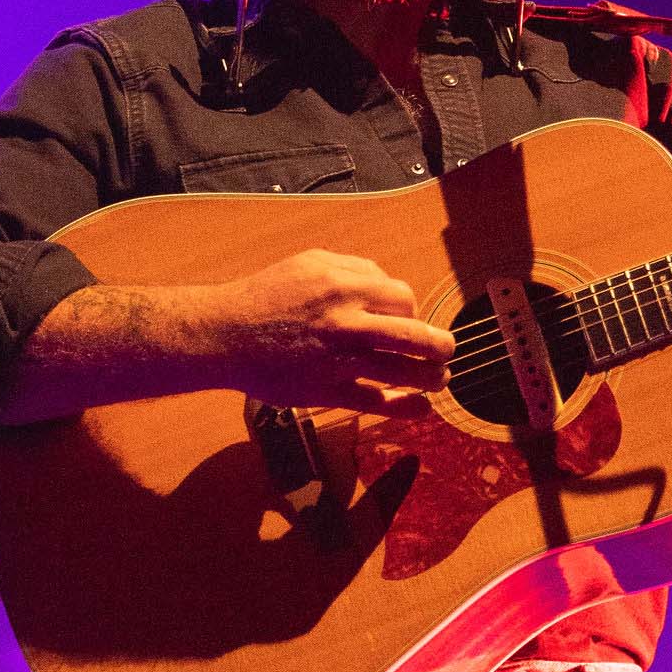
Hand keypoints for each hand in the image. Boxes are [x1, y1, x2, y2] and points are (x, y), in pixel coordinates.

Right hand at [202, 250, 456, 411]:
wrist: (225, 333)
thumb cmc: (266, 297)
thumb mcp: (309, 263)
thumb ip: (353, 268)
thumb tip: (388, 283)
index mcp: (345, 284)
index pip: (403, 298)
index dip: (412, 312)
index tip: (408, 323)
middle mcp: (347, 319)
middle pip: (415, 334)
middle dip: (440, 346)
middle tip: (446, 351)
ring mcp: (339, 357)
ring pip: (403, 370)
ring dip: (430, 377)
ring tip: (438, 379)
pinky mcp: (326, 389)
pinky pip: (376, 401)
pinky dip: (404, 407)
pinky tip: (420, 408)